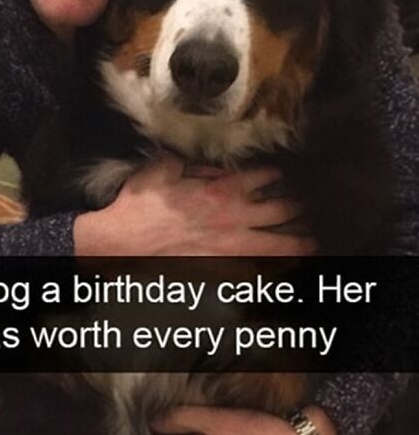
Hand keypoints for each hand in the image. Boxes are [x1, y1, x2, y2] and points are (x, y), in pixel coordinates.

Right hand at [74, 156, 315, 255]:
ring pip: (275, 245)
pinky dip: (271, 270)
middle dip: (297, 206)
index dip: (276, 174)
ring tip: (312, 244)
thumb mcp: (163, 169)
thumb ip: (192, 164)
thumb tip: (213, 165)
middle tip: (307, 205)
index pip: (262, 177)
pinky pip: (255, 271)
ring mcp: (228, 246)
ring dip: (297, 243)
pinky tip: (282, 269)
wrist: (122, 243)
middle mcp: (232, 217)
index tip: (283, 174)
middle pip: (281, 210)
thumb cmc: (139, 204)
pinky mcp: (219, 268)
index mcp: (220, 189)